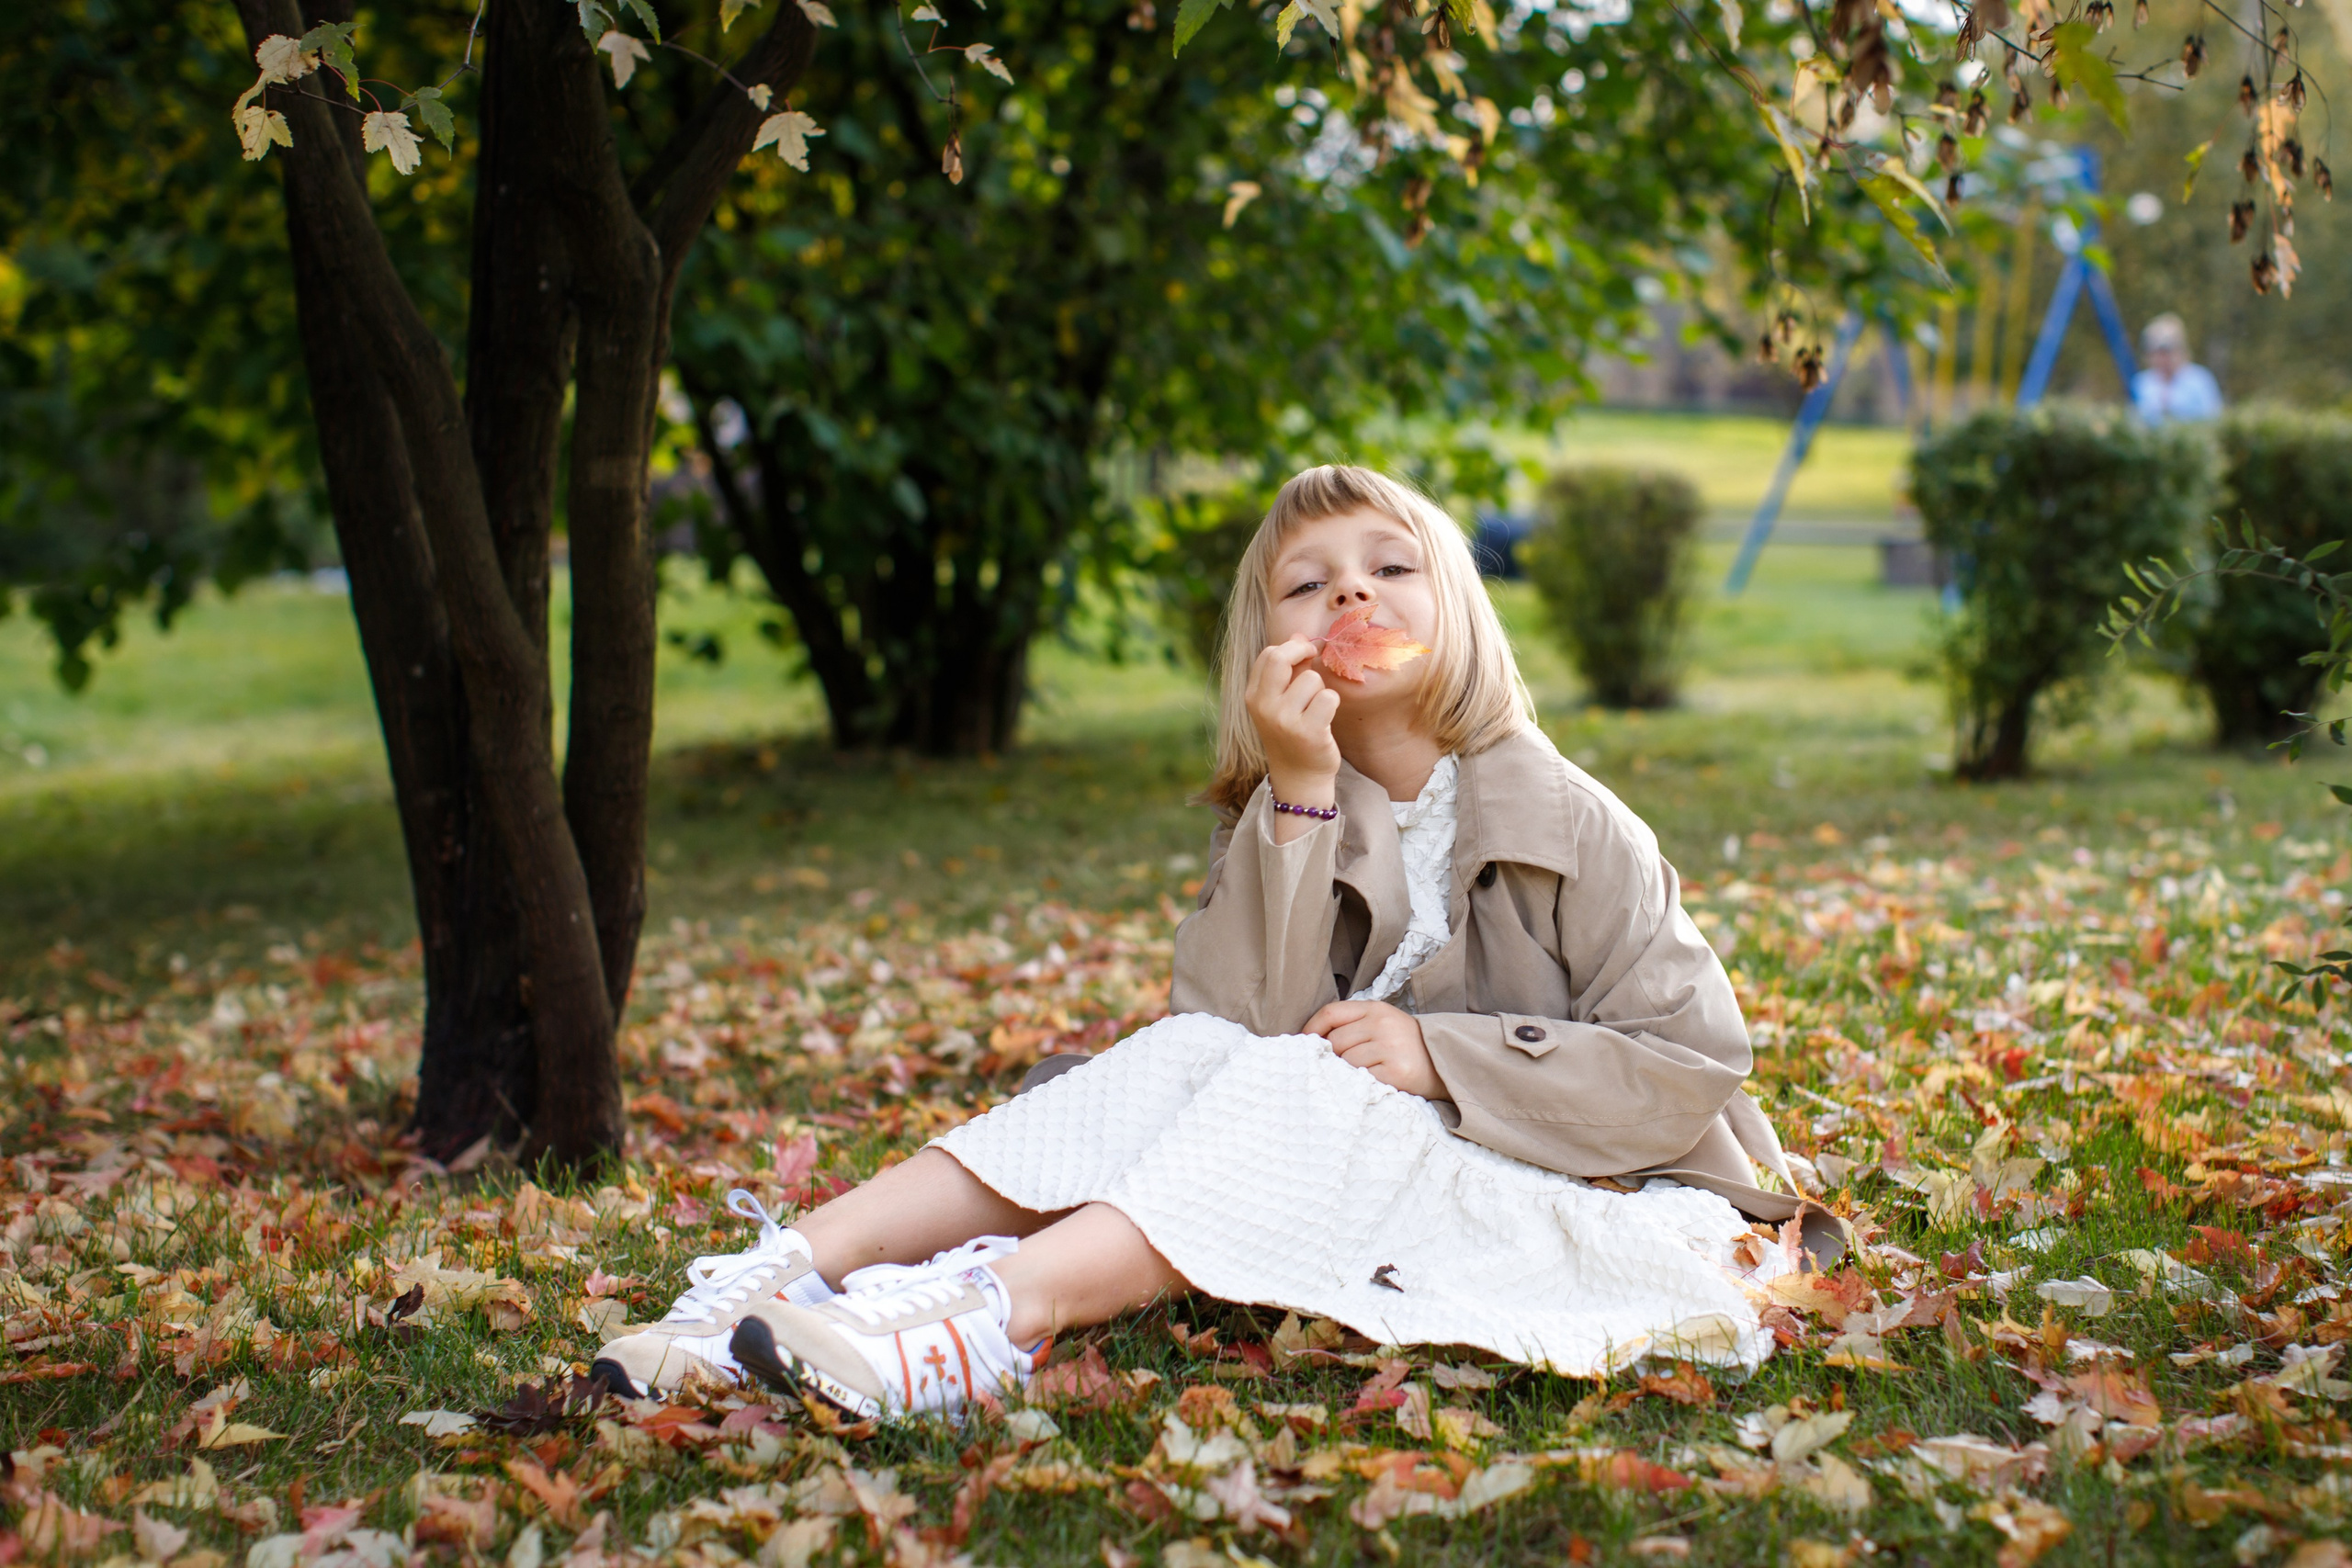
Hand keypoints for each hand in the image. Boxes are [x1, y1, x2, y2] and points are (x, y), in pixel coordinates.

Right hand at [1244, 637, 1341, 806]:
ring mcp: (1284, 720)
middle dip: (1302, 651)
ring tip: (1316, 708)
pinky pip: (1329, 697)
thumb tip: (1299, 634)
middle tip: (1314, 657)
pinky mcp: (1308, 731)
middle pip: (1280, 657)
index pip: (1269, 654)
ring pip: (1312, 679)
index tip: (1305, 654)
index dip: (1292, 648)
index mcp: (1253, 696)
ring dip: (1321, 690)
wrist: (1299, 776)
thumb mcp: (1281, 701)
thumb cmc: (1293, 733)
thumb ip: (1289, 669)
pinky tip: (1325, 719)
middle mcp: (1264, 707)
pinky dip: (1332, 704)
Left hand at [1305, 999, 1444, 1099]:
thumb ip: (1352, 1025)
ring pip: (1347, 1062)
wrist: (1445, 1062)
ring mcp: (1390, 1047)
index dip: (1312, 1028)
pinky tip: (1373, 1082)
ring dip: (1348, 1072)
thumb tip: (1313, 1040)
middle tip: (1343, 1066)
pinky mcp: (1396, 1071)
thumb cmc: (1405, 1044)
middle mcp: (1382, 1024)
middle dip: (1333, 1056)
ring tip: (1363, 1074)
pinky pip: (1362, 1078)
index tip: (1305, 1043)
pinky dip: (1362, 1083)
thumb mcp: (1382, 1023)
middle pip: (1335, 1041)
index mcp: (1375, 1008)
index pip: (1331, 1012)